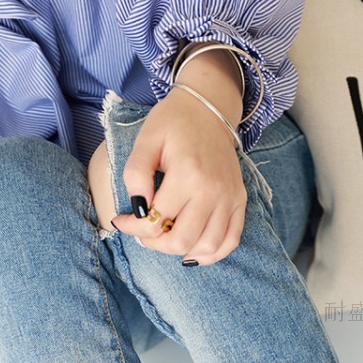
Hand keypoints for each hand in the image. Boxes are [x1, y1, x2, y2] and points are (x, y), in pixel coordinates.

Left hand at [110, 48, 247, 265]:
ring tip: (166, 236)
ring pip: (207, 247)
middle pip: (182, 241)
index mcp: (187, 175)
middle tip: (144, 231)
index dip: (133, 228)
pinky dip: (212, 253)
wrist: (208, 108)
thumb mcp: (146, 140)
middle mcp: (213, 191)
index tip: (123, 220)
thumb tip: (137, 209)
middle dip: (155, 243)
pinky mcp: (239, 201)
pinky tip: (193, 251)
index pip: (156, 221)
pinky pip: (230, 240)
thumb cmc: (173, 123)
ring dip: (181, 251)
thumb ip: (136, 173)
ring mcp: (229, 198)